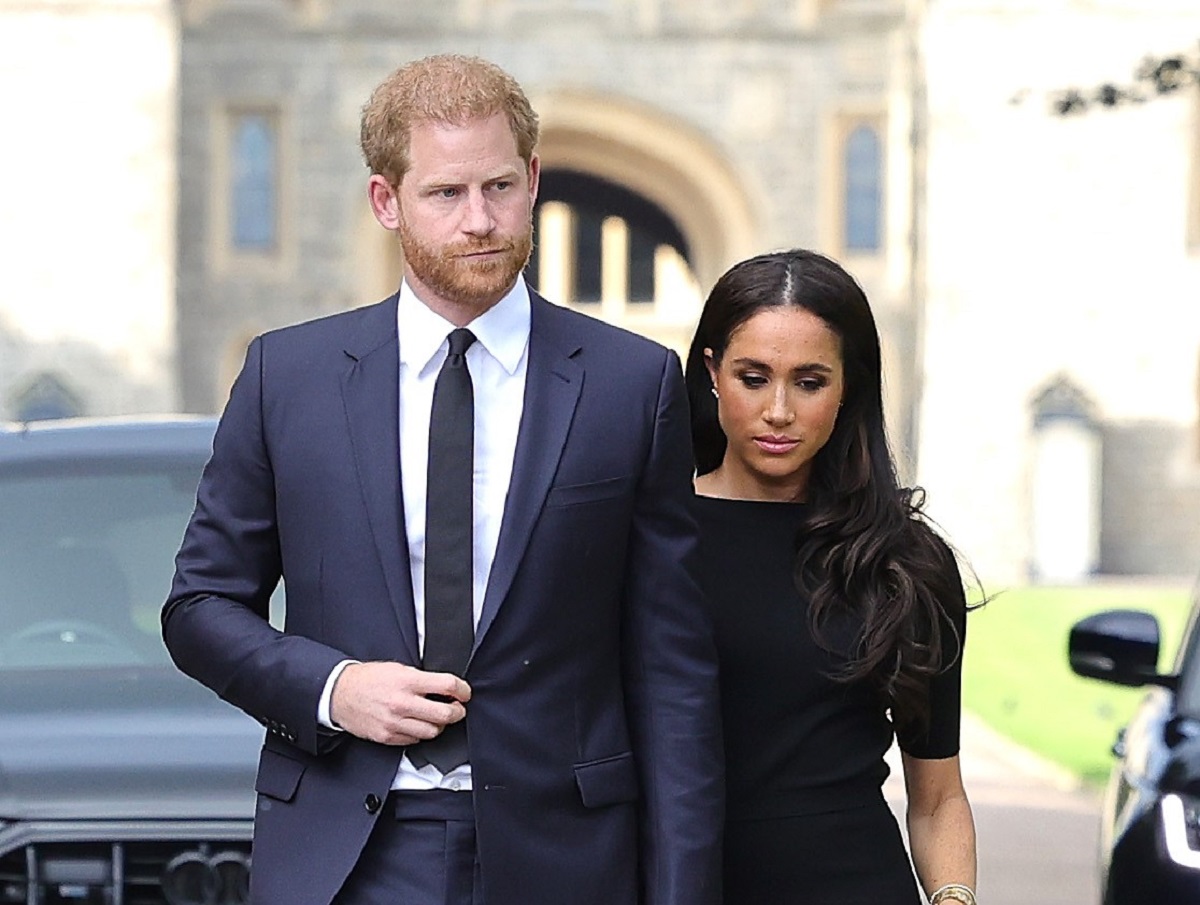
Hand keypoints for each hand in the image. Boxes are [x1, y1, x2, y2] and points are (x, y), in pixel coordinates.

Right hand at [329, 661, 470, 745]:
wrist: (340, 694)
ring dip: (440, 725)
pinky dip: (420, 733)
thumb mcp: (398, 668)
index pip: (448, 685)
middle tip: (457, 708)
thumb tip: (445, 687)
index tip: (465, 692)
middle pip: (445, 714)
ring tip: (436, 717)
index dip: (463, 690)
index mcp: (407, 681)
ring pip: (433, 731)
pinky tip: (417, 724)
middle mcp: (403, 703)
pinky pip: (415, 740)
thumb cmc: (369, 679)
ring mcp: (395, 722)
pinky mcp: (388, 736)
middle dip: (458, 712)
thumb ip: (422, 678)